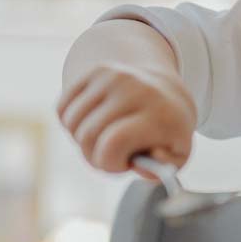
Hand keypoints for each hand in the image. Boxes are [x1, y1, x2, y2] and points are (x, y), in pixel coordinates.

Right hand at [56, 63, 195, 174]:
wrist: (167, 94)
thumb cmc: (167, 134)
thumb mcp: (177, 157)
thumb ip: (163, 169)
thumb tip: (143, 161)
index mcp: (160, 114)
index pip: (113, 142)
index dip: (109, 163)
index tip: (124, 164)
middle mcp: (136, 89)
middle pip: (88, 135)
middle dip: (94, 156)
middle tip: (113, 154)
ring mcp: (114, 76)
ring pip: (71, 123)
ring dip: (82, 140)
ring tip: (105, 137)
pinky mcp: (96, 71)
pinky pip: (63, 109)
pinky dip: (71, 124)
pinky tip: (94, 122)